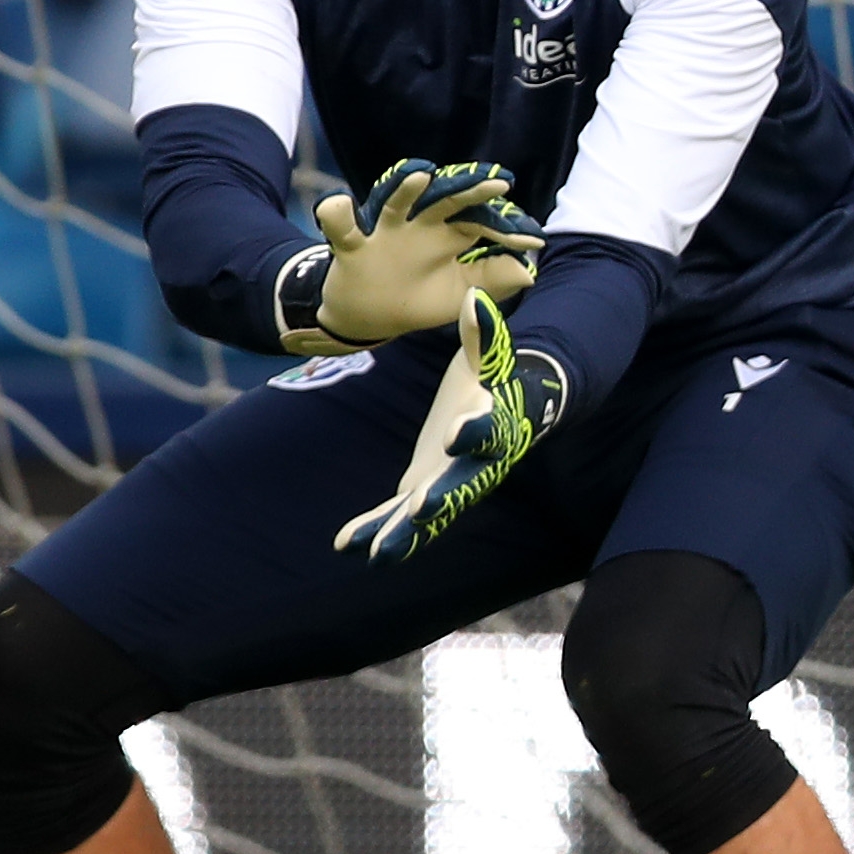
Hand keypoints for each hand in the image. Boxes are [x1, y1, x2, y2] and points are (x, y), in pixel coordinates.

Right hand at [285, 157, 542, 355]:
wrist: (367, 317)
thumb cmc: (416, 298)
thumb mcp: (459, 293)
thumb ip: (491, 281)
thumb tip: (529, 273)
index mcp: (447, 236)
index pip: (480, 223)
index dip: (506, 231)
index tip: (535, 240)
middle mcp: (419, 227)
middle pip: (445, 202)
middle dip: (469, 191)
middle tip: (498, 183)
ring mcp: (386, 234)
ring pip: (395, 204)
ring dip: (406, 189)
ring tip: (423, 175)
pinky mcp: (353, 247)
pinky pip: (342, 229)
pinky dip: (336, 215)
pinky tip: (338, 204)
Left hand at [336, 289, 558, 565]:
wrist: (508, 411)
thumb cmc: (497, 377)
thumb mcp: (491, 355)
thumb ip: (484, 332)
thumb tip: (476, 299)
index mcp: (494, 426)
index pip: (488, 431)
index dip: (473, 433)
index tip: (455, 433)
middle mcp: (475, 464)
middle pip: (459, 486)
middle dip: (438, 500)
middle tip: (419, 512)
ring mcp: (450, 482)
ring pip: (427, 513)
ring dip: (402, 534)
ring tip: (375, 554)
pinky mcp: (425, 489)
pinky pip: (400, 515)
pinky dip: (375, 530)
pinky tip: (345, 545)